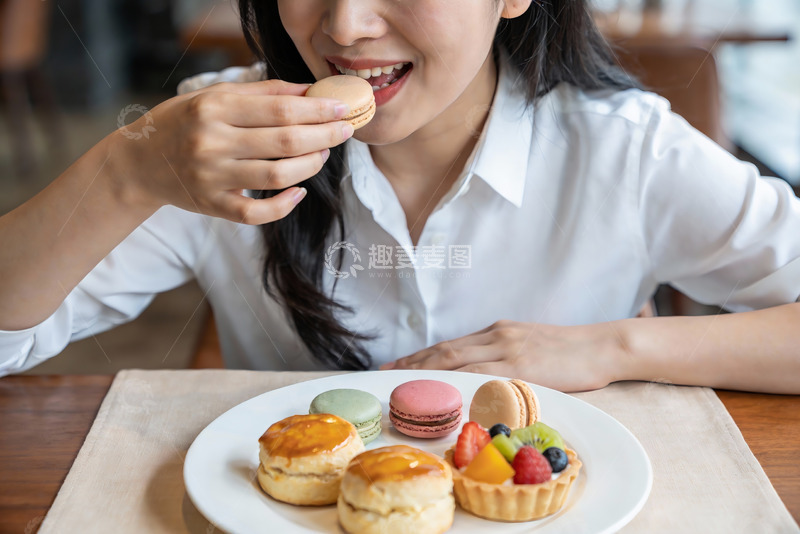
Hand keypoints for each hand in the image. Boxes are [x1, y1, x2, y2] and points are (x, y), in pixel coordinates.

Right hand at [108, 79, 353, 223]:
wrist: (140, 161)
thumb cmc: (184, 122)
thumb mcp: (215, 96)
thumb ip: (262, 92)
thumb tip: (310, 90)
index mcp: (214, 108)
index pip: (280, 109)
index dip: (317, 110)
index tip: (342, 108)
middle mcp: (212, 142)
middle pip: (284, 142)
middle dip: (324, 136)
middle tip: (344, 131)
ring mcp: (212, 177)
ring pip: (276, 176)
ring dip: (310, 166)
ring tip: (324, 154)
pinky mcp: (212, 205)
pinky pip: (257, 213)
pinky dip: (284, 205)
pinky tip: (300, 191)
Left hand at [381, 320, 625, 391]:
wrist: (601, 345)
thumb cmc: (569, 351)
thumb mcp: (529, 345)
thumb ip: (503, 356)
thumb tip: (478, 376)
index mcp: (497, 332)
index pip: (450, 345)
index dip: (421, 355)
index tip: (397, 365)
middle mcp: (497, 337)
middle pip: (445, 350)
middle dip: (413, 363)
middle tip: (387, 374)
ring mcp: (508, 349)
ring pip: (457, 361)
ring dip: (426, 372)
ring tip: (403, 384)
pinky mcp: (523, 365)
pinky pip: (483, 376)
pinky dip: (458, 383)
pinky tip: (441, 393)